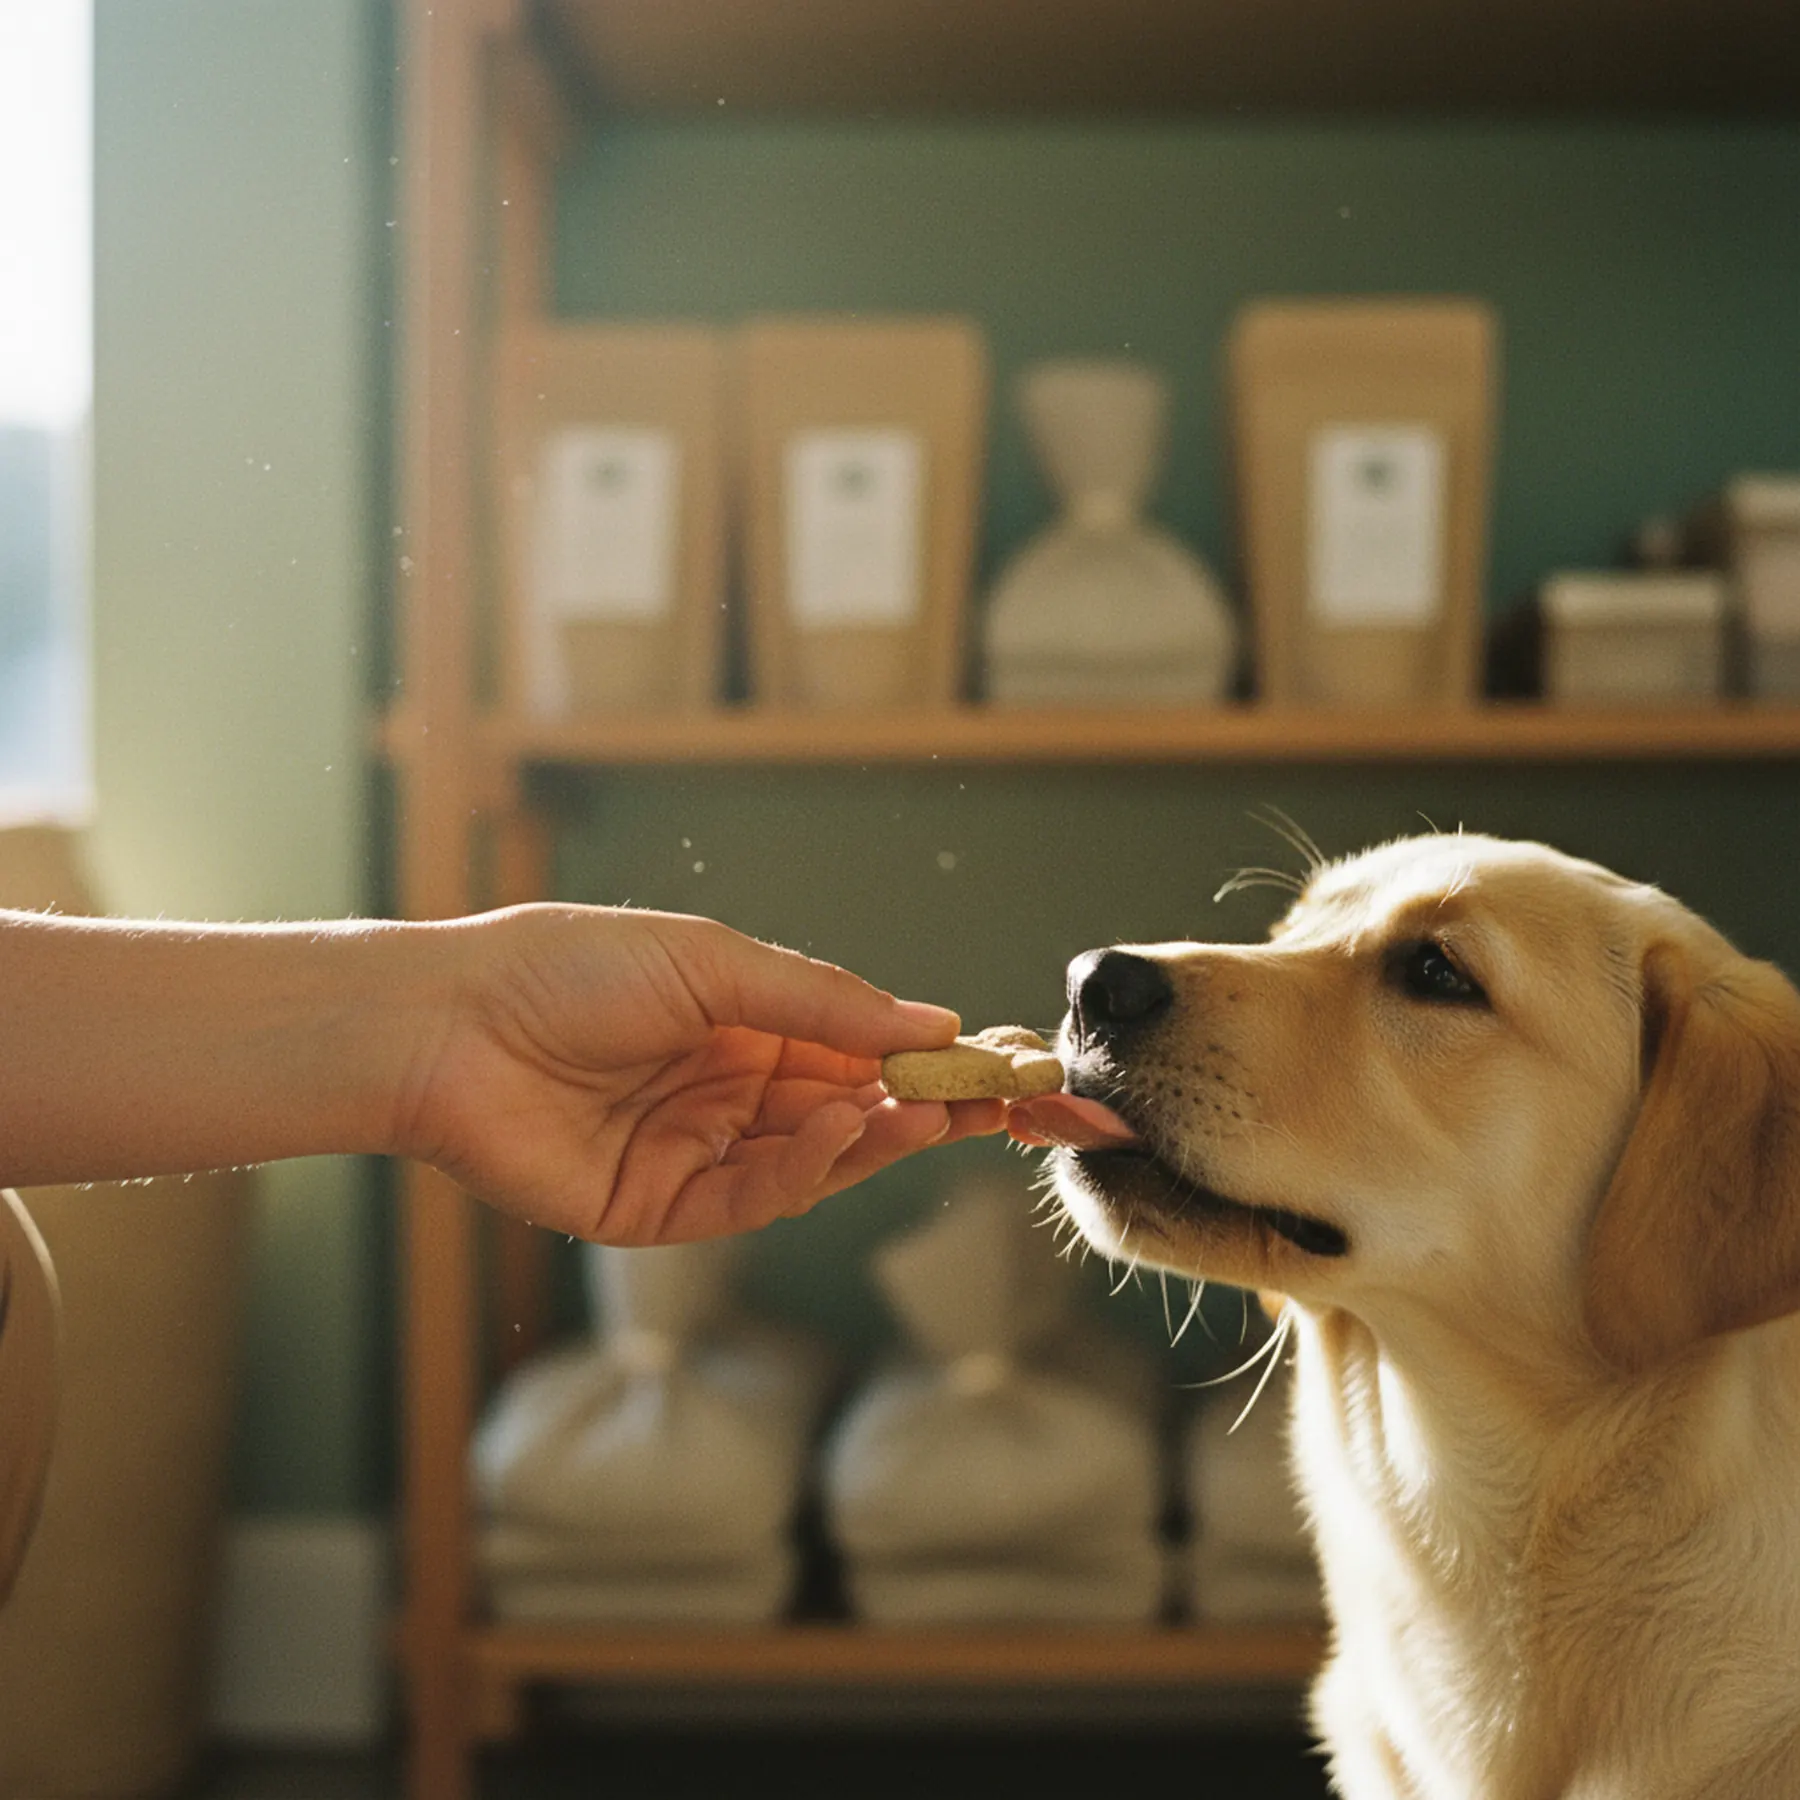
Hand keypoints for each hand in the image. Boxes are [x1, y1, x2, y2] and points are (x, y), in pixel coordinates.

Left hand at [394, 904, 1004, 1242]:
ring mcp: (700, 1153)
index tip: (1013, 1065)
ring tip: (925, 1109)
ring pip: (817, 1160)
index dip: (938, 1060)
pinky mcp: (660, 1209)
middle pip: (856, 1112)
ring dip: (877, 1136)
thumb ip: (823, 999)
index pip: (865, 1049)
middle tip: (1007, 1107)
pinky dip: (805, 1168)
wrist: (447, 1025)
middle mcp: (732, 1091)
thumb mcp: (711, 962)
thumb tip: (934, 1019)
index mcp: (747, 1025)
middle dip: (934, 1111)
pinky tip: (838, 1128)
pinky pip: (753, 1199)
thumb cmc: (568, 968)